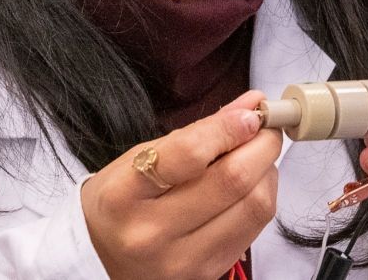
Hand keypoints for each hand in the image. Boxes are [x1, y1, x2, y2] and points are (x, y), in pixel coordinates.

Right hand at [81, 91, 281, 279]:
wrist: (100, 257)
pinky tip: (250, 186)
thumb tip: (251, 105)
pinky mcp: (206, 274)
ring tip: (256, 158)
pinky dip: (261, 198)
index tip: (251, 113)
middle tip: (267, 128)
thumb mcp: (142, 156)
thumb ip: (197, 132)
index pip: (189, 155)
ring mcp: (181, 260)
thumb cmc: (122, 200)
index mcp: (124, 194)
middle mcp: (150, 232)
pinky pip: (255, 229)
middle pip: (232, 181)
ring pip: (253, 206)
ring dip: (267, 172)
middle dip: (262, 145)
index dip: (229, 129)